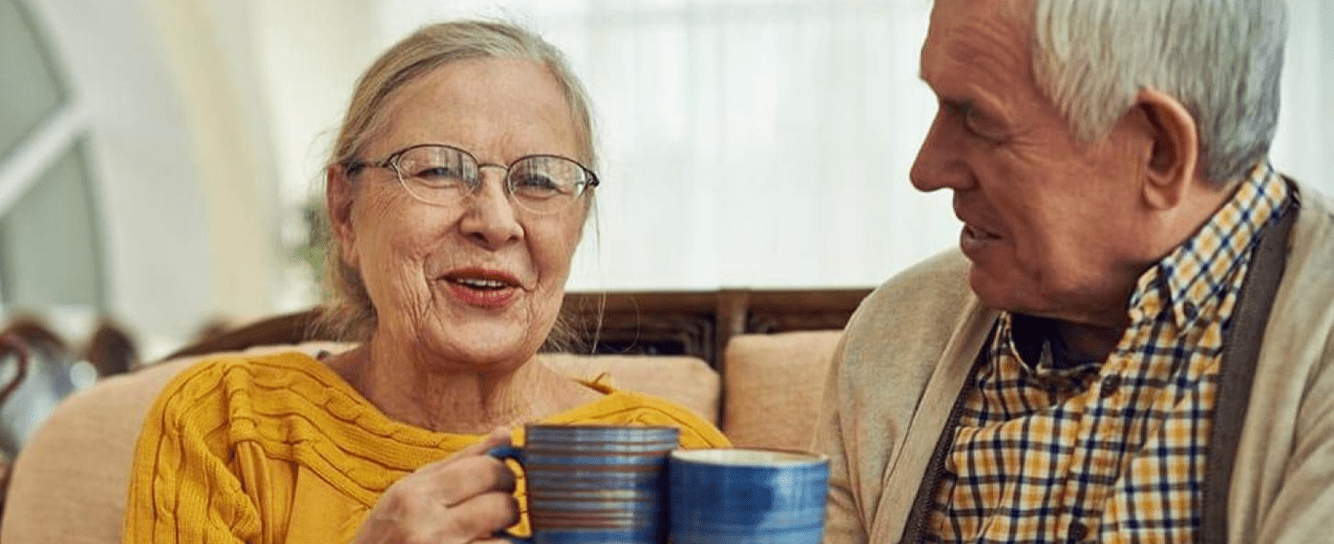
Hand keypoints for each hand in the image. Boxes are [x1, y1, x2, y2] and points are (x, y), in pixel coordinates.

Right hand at [353, 427, 518, 543]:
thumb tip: (505, 432)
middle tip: (502, 513)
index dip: (504, 474)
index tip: (502, 483)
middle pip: (500, 503)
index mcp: (415, 493)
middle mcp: (424, 523)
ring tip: (492, 536)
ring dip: (507, 539)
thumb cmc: (387, 535)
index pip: (485, 469)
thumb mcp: (412, 492)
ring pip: (506, 541)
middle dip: (510, 506)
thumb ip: (459, 462)